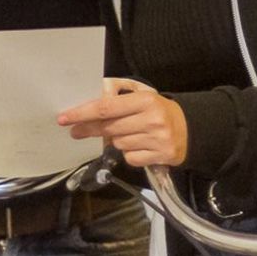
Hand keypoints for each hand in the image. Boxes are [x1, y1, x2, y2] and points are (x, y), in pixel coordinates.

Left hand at [55, 78, 188, 166]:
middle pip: (109, 128)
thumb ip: (118, 98)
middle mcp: (151, 119)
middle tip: (75, 131)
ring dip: (116, 141)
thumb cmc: (160, 110)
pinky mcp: (161, 156)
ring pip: (118, 144)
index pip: (106, 108)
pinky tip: (140, 146)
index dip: (83, 113)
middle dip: (89, 129)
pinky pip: (131, 158)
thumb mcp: (142, 96)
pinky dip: (130, 154)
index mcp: (145, 100)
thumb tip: (89, 107)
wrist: (191, 129)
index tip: (65, 118)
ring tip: (128, 134)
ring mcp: (156, 139)